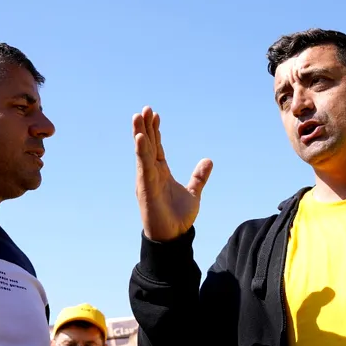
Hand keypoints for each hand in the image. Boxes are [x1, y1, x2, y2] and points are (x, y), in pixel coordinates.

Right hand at [133, 106, 212, 241]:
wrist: (173, 237)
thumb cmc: (178, 217)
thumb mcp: (192, 193)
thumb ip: (198, 177)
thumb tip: (208, 160)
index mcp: (160, 172)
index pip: (156, 147)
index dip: (155, 131)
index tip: (155, 114)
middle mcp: (151, 173)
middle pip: (147, 145)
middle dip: (145, 127)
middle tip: (145, 109)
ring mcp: (147, 179)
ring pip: (142, 152)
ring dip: (140, 134)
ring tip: (137, 116)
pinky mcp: (145, 188)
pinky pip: (143, 166)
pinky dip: (141, 151)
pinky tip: (140, 137)